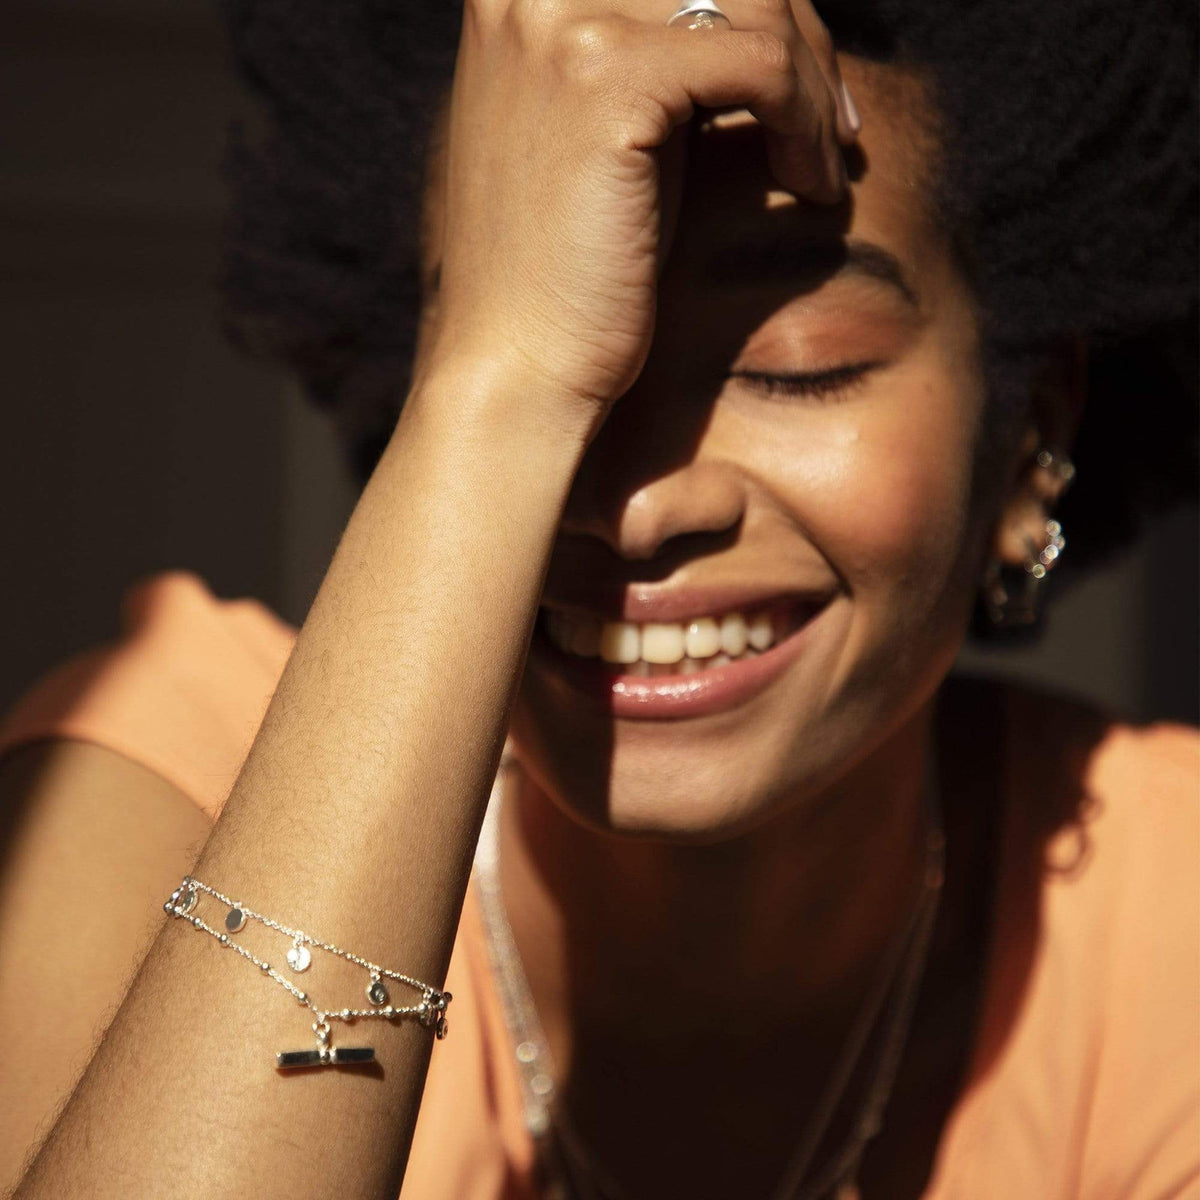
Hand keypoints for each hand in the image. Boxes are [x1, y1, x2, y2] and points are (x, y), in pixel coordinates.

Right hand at [421, 0, 858, 437]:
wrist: (517, 362)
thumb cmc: (571, 266)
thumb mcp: (611, 126)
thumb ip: (660, 51)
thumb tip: (763, 14)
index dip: (762, 8)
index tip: (808, 85)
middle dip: (805, 36)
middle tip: (838, 127)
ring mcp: (561, 20)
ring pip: (755, 1)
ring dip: (816, 85)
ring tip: (825, 164)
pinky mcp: (606, 79)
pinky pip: (761, 63)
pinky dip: (805, 123)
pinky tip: (810, 185)